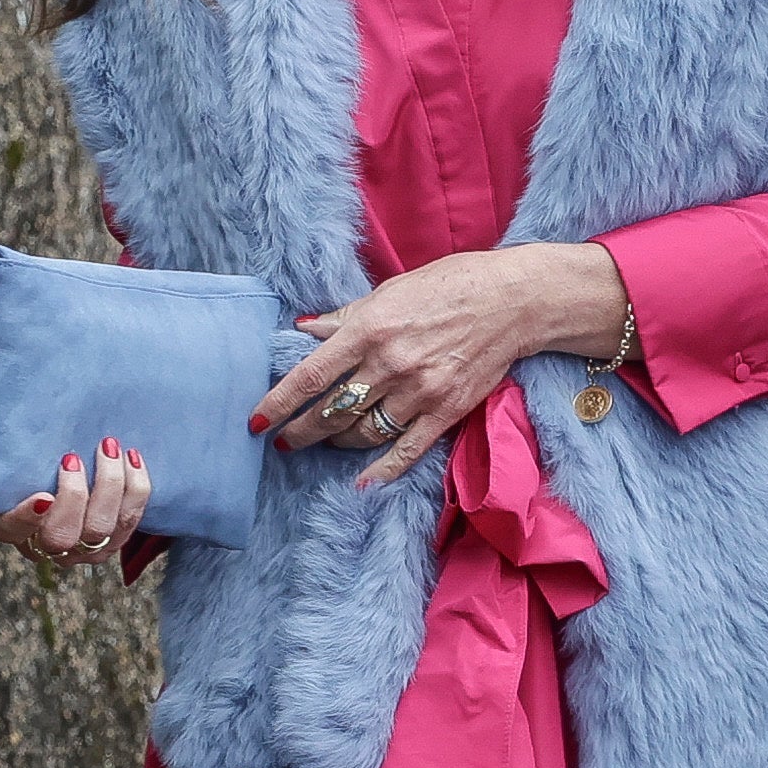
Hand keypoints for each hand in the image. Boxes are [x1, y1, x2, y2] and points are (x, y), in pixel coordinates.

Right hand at [0, 438, 150, 568]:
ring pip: (101, 529)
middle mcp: (46, 546)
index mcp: (8, 527)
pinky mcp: (113, 540)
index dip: (26, 517)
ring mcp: (82, 549)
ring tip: (108, 447)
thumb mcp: (7, 458)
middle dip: (73, 496)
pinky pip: (129, 520)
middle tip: (72, 458)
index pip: (12, 530)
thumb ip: (7, 450)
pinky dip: (135, 489)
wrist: (60, 469)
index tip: (41, 496)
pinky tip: (131, 457)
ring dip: (109, 486)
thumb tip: (11, 414)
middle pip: (62, 536)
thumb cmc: (28, 462)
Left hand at [256, 244, 630, 492]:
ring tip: (327, 440)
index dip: (280, 402)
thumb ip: (345, 317)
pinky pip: (405, 449)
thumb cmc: (448, 286)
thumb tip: (304, 330)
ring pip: (364, 433)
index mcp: (370, 329)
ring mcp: (420, 392)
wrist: (511, 302)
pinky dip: (381, 470)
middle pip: (332, 411)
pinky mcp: (446, 411)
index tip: (257, 420)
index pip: (311, 375)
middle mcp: (391, 364)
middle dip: (301, 431)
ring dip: (338, 442)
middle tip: (285, 440)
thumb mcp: (390, 292)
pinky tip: (362, 481)